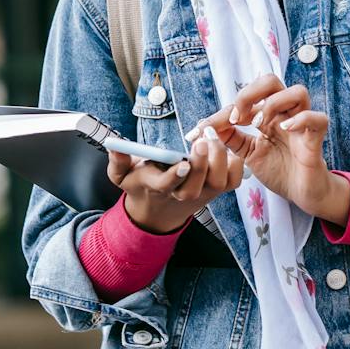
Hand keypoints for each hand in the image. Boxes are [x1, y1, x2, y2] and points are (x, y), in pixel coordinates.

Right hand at [107, 134, 242, 234]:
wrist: (159, 209)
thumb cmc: (142, 184)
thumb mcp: (122, 175)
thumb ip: (118, 162)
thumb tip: (114, 146)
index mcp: (159, 188)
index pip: (168, 186)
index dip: (175, 176)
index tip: (181, 164)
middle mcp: (184, 193)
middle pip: (196, 187)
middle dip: (201, 165)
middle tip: (202, 141)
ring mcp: (203, 193)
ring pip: (217, 184)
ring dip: (219, 161)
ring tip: (214, 139)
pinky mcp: (218, 189)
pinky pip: (233, 181)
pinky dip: (235, 165)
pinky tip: (226, 148)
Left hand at [201, 74, 345, 222]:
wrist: (301, 193)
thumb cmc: (279, 171)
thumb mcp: (248, 154)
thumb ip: (232, 139)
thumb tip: (208, 128)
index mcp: (268, 116)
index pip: (245, 99)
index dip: (222, 112)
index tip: (203, 130)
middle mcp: (285, 114)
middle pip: (271, 81)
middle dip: (249, 93)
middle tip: (237, 118)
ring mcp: (302, 124)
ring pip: (297, 92)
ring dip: (273, 103)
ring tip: (258, 124)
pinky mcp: (315, 138)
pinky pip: (317, 118)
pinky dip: (301, 120)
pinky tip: (285, 130)